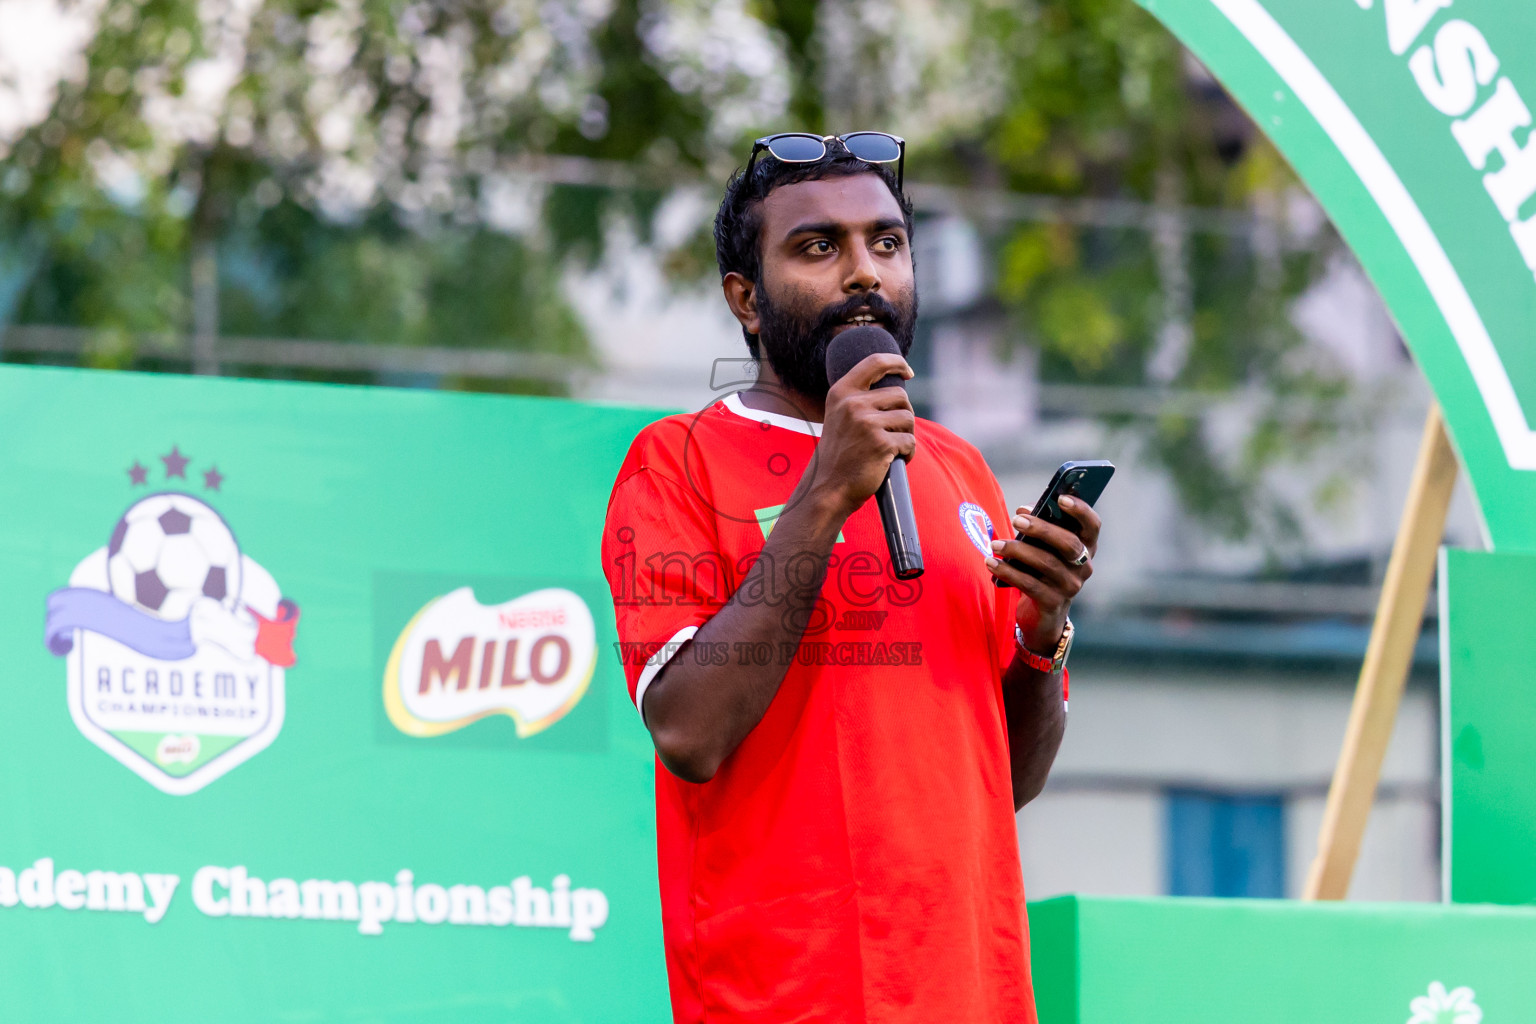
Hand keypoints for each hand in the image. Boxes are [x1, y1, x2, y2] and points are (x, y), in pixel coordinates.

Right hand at [810, 352, 914, 516]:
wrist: (828, 488)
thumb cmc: (840, 453)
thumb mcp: (840, 416)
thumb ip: (860, 398)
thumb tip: (897, 383)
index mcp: (841, 392)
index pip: (875, 362)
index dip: (896, 362)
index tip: (907, 372)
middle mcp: (852, 404)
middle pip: (900, 395)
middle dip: (904, 414)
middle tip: (894, 432)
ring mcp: (866, 423)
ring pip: (908, 418)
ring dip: (906, 435)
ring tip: (891, 448)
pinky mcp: (881, 443)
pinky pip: (909, 441)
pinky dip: (908, 453)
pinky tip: (894, 460)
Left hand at [986, 496, 1100, 654]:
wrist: (1043, 612)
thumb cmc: (1042, 569)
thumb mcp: (1044, 547)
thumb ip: (1039, 528)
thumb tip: (1023, 511)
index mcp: (1086, 547)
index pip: (1092, 525)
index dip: (1080, 510)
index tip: (1061, 498)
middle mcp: (1083, 566)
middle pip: (1068, 543)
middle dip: (1041, 529)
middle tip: (1016, 521)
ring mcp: (1071, 586)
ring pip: (1047, 563)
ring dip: (1018, 550)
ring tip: (995, 544)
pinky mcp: (1053, 603)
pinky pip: (1030, 584)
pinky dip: (1008, 572)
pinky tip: (991, 563)